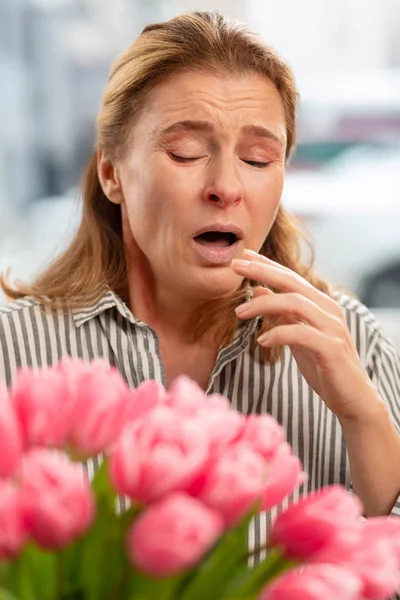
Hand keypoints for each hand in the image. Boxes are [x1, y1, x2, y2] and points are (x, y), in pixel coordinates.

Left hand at [232, 249, 379, 419]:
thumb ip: (281, 314)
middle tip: (235, 266)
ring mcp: (331, 327)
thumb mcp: (297, 337)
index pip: (290, 277)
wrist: (352, 397)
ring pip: (295, 303)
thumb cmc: (324, 366)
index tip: (243, 257)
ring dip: (264, 304)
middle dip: (262, 271)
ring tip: (239, 312)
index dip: (266, 265)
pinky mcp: (331, 348)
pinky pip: (301, 334)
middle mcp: (328, 310)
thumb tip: (259, 290)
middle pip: (292, 282)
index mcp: (320, 304)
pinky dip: (279, 334)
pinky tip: (261, 341)